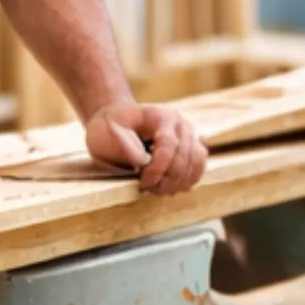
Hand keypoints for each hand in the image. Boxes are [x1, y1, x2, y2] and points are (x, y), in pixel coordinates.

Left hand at [85, 101, 207, 195]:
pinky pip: (198, 168)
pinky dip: (186, 181)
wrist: (116, 124)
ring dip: (178, 183)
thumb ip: (125, 145)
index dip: (158, 168)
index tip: (143, 182)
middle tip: (148, 188)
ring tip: (157, 189)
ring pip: (195, 164)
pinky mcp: (192, 149)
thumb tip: (144, 161)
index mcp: (161, 115)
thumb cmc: (109, 128)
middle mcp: (180, 124)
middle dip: (167, 179)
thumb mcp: (107, 132)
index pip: (168, 144)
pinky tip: (169, 187)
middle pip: (185, 157)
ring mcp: (189, 136)